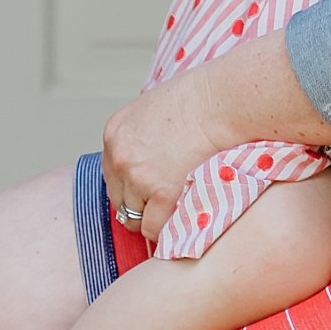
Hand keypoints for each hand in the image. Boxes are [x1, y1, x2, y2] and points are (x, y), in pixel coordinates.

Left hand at [102, 75, 215, 245]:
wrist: (219, 103)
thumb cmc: (197, 101)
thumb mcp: (151, 109)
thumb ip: (139, 136)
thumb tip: (144, 161)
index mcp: (114, 133)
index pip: (111, 174)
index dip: (131, 185)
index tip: (147, 190)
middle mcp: (119, 157)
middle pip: (118, 199)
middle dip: (138, 203)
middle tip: (163, 203)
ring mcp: (137, 177)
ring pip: (133, 218)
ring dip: (153, 216)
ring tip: (175, 209)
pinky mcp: (161, 193)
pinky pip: (153, 228)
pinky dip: (166, 228)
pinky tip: (180, 218)